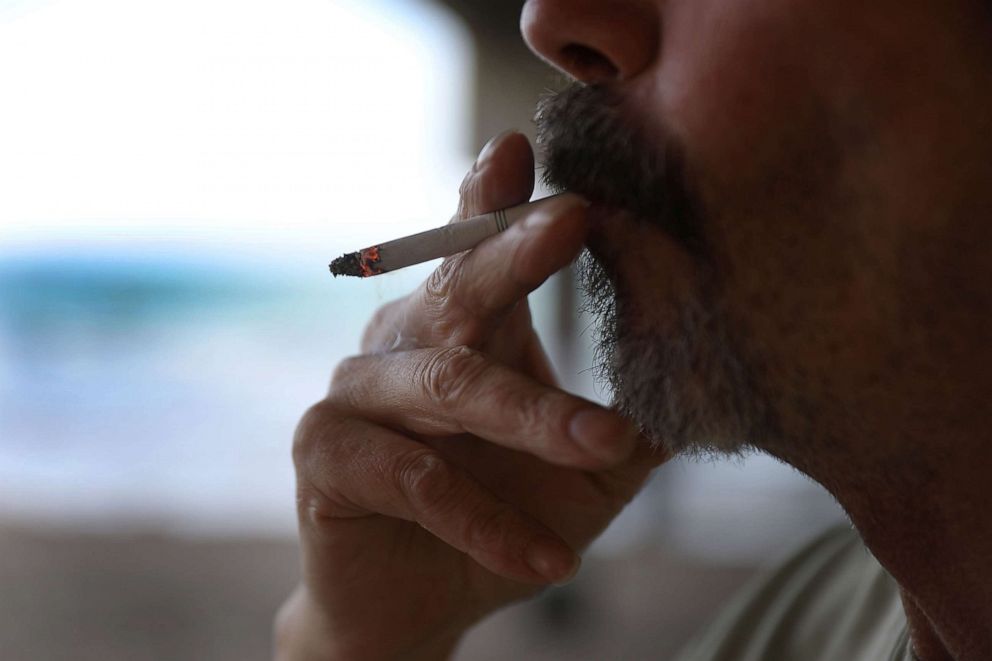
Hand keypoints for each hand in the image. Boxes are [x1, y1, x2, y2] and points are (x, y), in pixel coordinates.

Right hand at [275, 132, 667, 660]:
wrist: (422, 602)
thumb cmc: (505, 514)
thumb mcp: (584, 470)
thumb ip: (629, 421)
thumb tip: (706, 381)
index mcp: (461, 326)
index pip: (474, 248)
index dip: (495, 200)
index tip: (525, 149)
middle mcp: (402, 343)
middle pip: (458, 291)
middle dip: (513, 255)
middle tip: (568, 220)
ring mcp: (355, 393)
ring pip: (446, 387)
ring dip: (531, 417)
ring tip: (608, 448)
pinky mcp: (324, 455)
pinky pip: (412, 477)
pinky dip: (482, 519)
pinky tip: (547, 559)